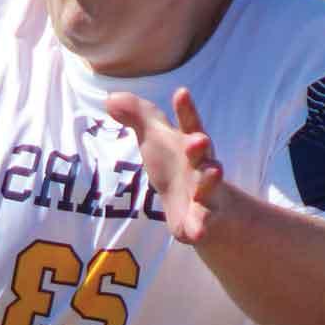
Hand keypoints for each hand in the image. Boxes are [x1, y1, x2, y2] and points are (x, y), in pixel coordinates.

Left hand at [103, 85, 227, 242]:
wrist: (200, 206)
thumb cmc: (176, 164)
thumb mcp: (155, 138)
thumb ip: (137, 116)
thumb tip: (110, 98)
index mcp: (188, 145)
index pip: (188, 124)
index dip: (185, 109)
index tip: (181, 92)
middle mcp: (201, 166)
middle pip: (201, 155)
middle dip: (200, 147)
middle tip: (199, 139)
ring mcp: (205, 194)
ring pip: (209, 187)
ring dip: (210, 181)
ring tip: (215, 172)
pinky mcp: (200, 221)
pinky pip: (203, 225)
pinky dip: (202, 227)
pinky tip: (200, 232)